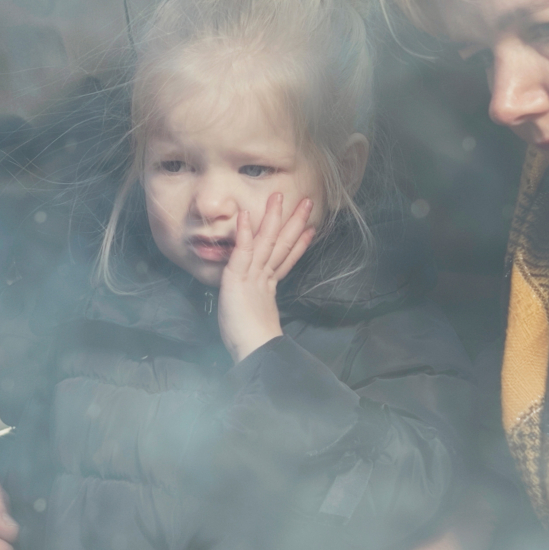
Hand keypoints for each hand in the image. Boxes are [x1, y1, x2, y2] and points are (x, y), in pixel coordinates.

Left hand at [217, 193, 313, 361]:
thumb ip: (260, 305)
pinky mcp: (238, 278)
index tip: (309, 231)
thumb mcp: (255, 319)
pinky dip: (245, 233)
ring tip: (279, 197)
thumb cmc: (251, 341)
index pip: (284, 260)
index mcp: (268, 288)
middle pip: (280, 244)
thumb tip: (265, 302)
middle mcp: (263, 278)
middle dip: (294, 223)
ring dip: (272, 218)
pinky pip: (242, 252)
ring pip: (266, 242)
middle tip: (307, 203)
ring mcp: (252, 276)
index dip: (297, 244)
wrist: (254, 351)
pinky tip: (246, 216)